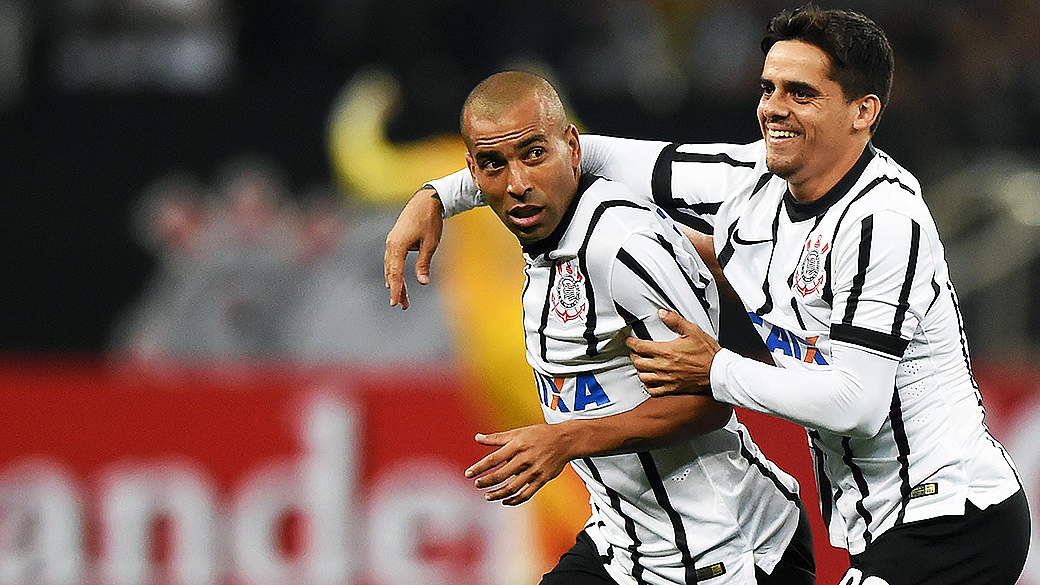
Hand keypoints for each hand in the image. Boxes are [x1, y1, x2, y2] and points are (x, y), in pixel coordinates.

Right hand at [384, 187, 443, 308]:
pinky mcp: (395, 239)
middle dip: (396, 289)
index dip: (396, 290)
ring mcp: (392, 241)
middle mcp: (391, 244)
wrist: (426, 200)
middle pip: (391, 272)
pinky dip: (394, 271)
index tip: (396, 303)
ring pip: (391, 266)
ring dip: (395, 281)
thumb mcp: (430, 243)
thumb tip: (422, 282)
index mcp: (398, 246)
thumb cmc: (430, 221)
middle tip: (402, 305)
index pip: (396, 273)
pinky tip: (396, 279)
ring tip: (401, 296)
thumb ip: (424, 264)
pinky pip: (392, 259)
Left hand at [464, 424, 573, 505]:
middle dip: (486, 482)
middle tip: (477, 484)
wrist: (565, 440)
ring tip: (488, 496)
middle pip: (501, 475)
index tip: (468, 474)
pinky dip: (515, 500)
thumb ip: (496, 438)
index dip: (479, 467)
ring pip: (512, 488)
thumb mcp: (517, 432)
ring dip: (498, 494)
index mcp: (517, 446)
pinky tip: (505, 501)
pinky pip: (526, 494)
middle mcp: (525, 459)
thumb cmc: (539, 434)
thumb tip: (477, 437)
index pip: (493, 459)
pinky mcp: (542, 480)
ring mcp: (534, 471)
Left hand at [627, 309, 720, 395]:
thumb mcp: (693, 331)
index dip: (631, 342)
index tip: (630, 340)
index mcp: (666, 351)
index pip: (640, 346)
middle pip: (638, 362)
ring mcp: (667, 379)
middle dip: (634, 354)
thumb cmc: (708, 353)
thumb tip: (662, 313)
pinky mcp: (672, 389)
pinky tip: (649, 380)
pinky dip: (647, 385)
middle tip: (636, 351)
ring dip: (639, 369)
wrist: (718, 372)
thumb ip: (675, 320)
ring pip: (643, 376)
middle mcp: (663, 366)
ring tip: (642, 364)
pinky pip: (652, 390)